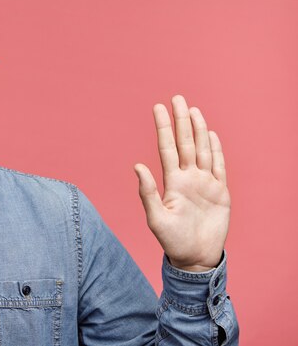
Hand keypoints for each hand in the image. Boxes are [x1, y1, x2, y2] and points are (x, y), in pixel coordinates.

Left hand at [134, 95, 229, 271]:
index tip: (158, 107)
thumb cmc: (172, 241)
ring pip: (201, 150)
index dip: (164, 128)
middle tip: (177, 98)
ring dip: (198, 130)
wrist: (195, 258)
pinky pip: (219, 166)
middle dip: (181, 121)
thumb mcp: (156, 218)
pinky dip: (215, 150)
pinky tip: (210, 134)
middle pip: (185, 143)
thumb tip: (136, 166)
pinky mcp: (220, 192)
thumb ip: (148, 192)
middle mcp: (188, 178)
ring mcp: (205, 183)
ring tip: (192, 110)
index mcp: (172, 182)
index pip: (167, 148)